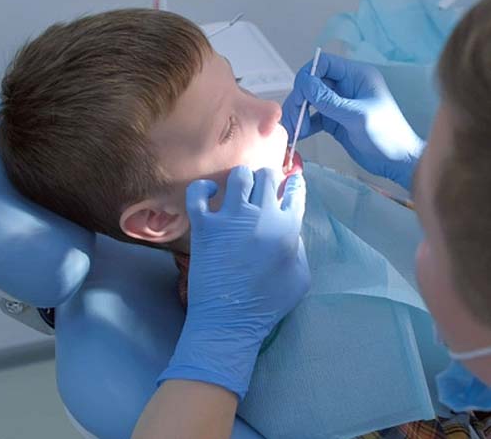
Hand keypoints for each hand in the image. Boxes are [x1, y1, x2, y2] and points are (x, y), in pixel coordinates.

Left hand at [158, 166, 309, 399]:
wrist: (229, 321)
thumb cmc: (267, 304)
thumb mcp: (300, 278)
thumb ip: (299, 247)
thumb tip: (289, 227)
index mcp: (287, 229)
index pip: (295, 192)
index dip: (294, 184)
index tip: (289, 183)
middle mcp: (261, 217)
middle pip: (267, 176)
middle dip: (267, 178)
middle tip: (262, 188)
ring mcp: (231, 219)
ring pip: (239, 176)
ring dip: (241, 178)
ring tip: (239, 189)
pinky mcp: (205, 226)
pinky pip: (198, 193)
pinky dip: (203, 188)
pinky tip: (210, 194)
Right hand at [282, 53, 424, 189]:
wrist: (396, 161)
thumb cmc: (386, 135)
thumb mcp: (356, 116)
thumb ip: (329, 100)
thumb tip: (304, 84)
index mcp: (356, 76)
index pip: (323, 64)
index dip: (307, 77)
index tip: (299, 97)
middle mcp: (346, 86)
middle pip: (312, 84)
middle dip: (299, 100)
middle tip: (292, 120)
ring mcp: (339, 104)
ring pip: (309, 102)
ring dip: (299, 114)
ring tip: (295, 132)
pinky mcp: (334, 121)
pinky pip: (313, 118)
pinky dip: (304, 125)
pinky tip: (299, 135)